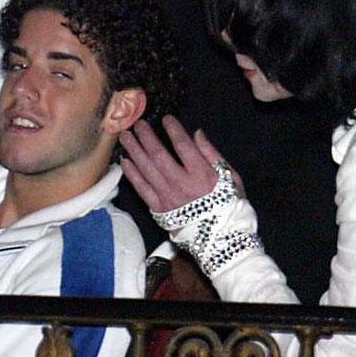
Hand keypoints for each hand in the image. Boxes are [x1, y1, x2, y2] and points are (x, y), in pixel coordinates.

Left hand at [119, 115, 243, 213]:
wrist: (221, 237)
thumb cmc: (228, 204)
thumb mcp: (231, 177)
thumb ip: (212, 154)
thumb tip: (197, 133)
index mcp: (201, 174)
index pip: (184, 146)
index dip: (173, 130)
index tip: (166, 119)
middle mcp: (182, 183)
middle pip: (159, 155)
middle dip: (146, 137)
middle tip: (137, 124)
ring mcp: (168, 197)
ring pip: (146, 169)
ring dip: (134, 151)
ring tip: (125, 137)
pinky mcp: (159, 209)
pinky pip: (141, 188)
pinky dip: (132, 174)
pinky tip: (125, 162)